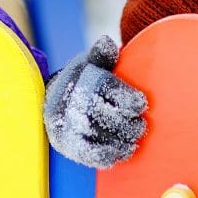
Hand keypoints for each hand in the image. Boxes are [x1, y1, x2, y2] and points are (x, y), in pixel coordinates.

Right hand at [43, 35, 146, 168]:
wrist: (56, 99)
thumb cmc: (83, 80)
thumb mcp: (91, 63)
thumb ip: (102, 55)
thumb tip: (107, 42)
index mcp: (77, 78)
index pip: (102, 87)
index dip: (124, 97)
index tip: (141, 104)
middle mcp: (67, 101)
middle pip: (98, 113)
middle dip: (123, 121)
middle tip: (141, 125)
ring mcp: (64, 123)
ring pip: (93, 134)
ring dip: (118, 140)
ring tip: (134, 141)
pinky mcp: (65, 144)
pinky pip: (85, 153)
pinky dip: (106, 155)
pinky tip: (122, 152)